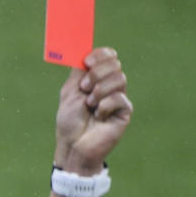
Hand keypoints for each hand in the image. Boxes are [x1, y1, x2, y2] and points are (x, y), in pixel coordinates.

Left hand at [54, 47, 132, 173]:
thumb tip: (84, 51)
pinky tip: (99, 116)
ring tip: (90, 105)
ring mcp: (119, 97)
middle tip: (84, 89)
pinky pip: (119, 98)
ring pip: (119, 78)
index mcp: (97, 78)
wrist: (73, 145)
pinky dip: (104, 106)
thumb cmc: (70, 121)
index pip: (108, 56)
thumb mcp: (70, 92)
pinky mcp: (125, 111)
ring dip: (99, 91)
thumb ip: (78, 71)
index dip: (100, 55)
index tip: (87, 62)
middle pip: (115, 64)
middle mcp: (111, 85)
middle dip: (96, 74)